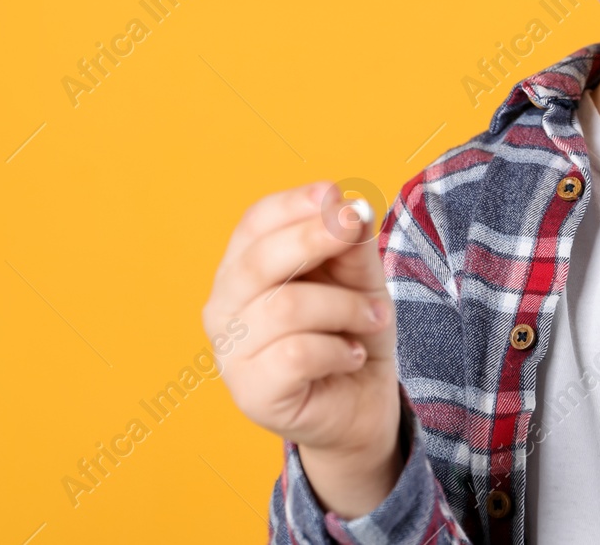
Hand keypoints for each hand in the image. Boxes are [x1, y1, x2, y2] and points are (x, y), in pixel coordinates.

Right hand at [203, 181, 401, 513]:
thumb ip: (351, 246)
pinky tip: (353, 356)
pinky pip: (297, 354)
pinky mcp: (251, 393)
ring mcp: (231, 353)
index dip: (293, 204)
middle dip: (315, 236)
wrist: (360, 404)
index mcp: (242, 269)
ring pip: (286, 307)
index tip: (335, 195)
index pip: (254, 223)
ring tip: (374, 318)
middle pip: (260, 260)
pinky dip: (339, 350)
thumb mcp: (359, 279)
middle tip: (357, 227)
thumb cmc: (350, 331)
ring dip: (345, 307)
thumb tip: (351, 207)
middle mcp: (224, 307)